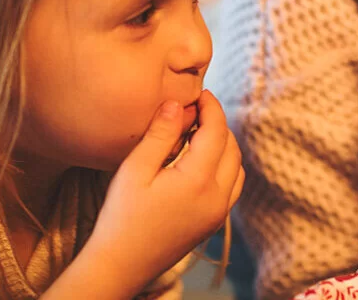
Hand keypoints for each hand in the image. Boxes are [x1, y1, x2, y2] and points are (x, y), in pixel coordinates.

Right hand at [51, 91, 242, 298]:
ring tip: (198, 132)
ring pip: (236, 167)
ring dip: (224, 145)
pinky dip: (224, 165)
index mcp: (199, 181)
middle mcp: (217, 197)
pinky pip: (232, 186)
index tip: (200, 92)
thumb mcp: (135, 170)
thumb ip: (160, 134)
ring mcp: (219, 213)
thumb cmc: (121, 216)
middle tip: (196, 109)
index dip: (211, 107)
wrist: (121, 264)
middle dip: (218, 124)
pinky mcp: (214, 223)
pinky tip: (201, 160)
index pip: (217, 132)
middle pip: (231, 147)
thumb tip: (179, 104)